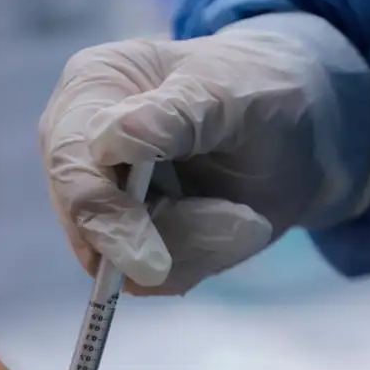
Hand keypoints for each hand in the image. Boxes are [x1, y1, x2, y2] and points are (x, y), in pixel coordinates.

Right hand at [39, 14, 369, 294]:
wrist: (297, 131)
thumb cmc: (256, 90)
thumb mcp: (230, 90)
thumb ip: (175, 114)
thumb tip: (112, 141)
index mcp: (90, 90)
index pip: (72, 163)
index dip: (104, 215)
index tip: (149, 262)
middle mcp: (82, 150)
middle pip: (88, 223)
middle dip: (167, 235)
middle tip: (240, 226)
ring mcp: (102, 203)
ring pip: (121, 262)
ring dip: (197, 245)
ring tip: (246, 216)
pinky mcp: (129, 245)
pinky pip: (155, 279)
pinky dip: (204, 258)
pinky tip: (237, 225)